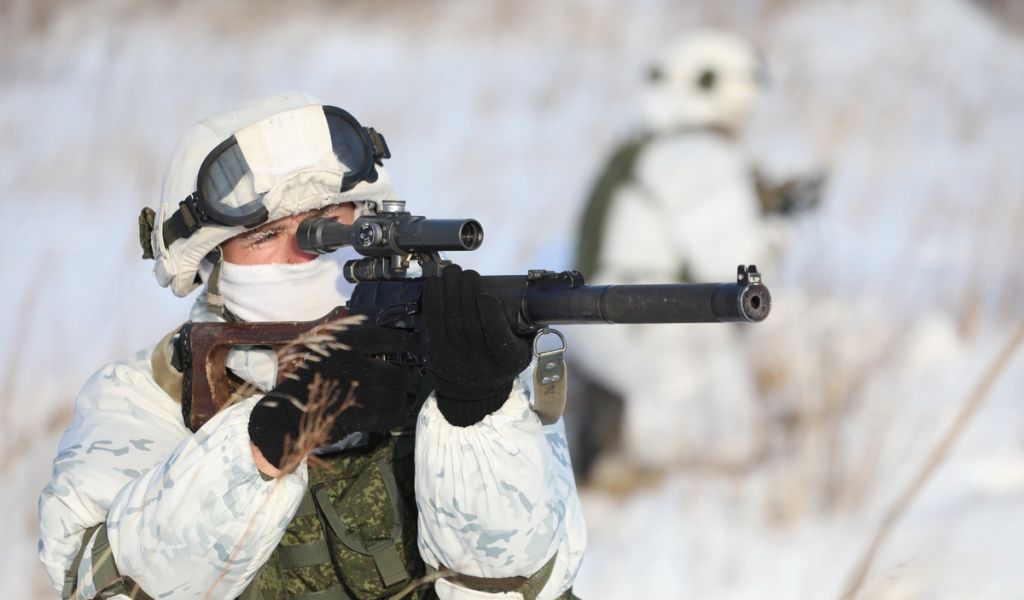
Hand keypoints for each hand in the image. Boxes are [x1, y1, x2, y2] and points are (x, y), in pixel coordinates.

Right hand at [248, 322, 411, 468]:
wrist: (284, 413)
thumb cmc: (310, 379)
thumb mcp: (327, 350)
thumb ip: (356, 344)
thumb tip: (397, 342)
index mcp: (343, 343)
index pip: (386, 338)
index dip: (407, 341)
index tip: (416, 344)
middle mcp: (350, 364)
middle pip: (396, 374)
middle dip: (401, 382)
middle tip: (398, 384)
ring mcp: (352, 391)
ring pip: (395, 396)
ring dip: (399, 400)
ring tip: (395, 400)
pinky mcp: (353, 416)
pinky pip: (389, 416)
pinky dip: (397, 415)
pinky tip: (396, 414)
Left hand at [422, 265, 532, 425]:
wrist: (473, 392)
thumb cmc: (500, 362)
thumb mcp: (522, 351)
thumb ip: (528, 327)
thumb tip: (536, 295)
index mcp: (507, 360)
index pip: (497, 336)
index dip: (491, 313)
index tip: (488, 296)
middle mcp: (481, 362)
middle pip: (470, 323)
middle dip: (467, 291)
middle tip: (470, 274)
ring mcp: (456, 358)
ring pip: (450, 318)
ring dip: (450, 289)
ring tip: (453, 271)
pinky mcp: (436, 352)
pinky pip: (432, 321)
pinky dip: (433, 299)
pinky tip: (436, 283)